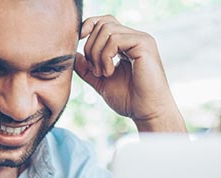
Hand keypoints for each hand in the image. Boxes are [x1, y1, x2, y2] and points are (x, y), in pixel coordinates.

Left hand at [74, 15, 185, 131]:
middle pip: (102, 24)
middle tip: (94, 70)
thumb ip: (87, 69)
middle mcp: (134, 38)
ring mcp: (140, 39)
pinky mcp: (144, 44)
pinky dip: (105, 56)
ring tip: (102, 73)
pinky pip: (115, 39)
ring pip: (107, 30)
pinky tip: (109, 73)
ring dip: (97, 54)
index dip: (89, 27)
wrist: (146, 112)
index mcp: (126, 44)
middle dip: (90, 47)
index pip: (104, 23)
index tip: (78, 43)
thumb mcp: (101, 82)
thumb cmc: (129, 100)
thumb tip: (74, 54)